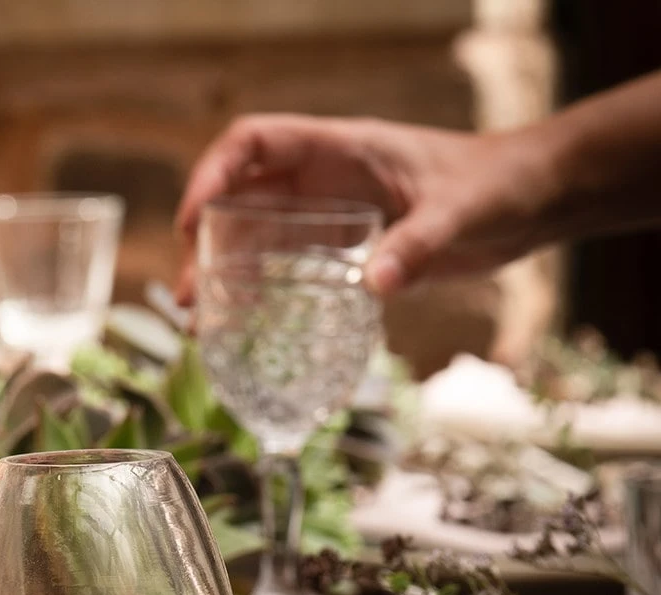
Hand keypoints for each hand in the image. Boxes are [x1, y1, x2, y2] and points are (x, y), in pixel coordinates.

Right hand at [175, 114, 555, 302]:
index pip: (255, 144)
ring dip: (226, 272)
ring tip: (204, 319)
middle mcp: (325, 180)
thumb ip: (418, 245)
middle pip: (242, 197)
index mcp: (342, 149)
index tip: (191, 221)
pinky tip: (248, 323)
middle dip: (205, 240)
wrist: (531, 200)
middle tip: (191, 295)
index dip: (213, 174)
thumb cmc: (499, 185)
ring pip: (259, 236)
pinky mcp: (348, 250)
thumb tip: (373, 287)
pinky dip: (263, 291)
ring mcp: (333, 215)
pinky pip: (291, 266)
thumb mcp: (461, 212)